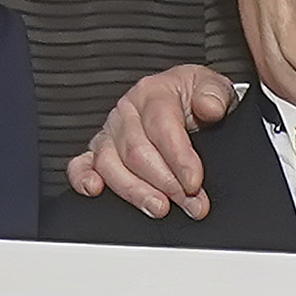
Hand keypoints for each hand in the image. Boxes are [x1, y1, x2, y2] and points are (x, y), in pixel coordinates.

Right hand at [61, 66, 236, 217]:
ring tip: (159, 208)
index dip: (179, 158)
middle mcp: (127, 112)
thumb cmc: (195, 98)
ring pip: (110, 164)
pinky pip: (81, 164)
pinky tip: (95, 190)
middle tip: (191, 204)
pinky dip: (83, 178)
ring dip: (135, 191)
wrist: (185, 102)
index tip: (194, 182)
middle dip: (166, 183)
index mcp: (153, 92)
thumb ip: (215, 94)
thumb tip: (210, 108)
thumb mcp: (214, 88)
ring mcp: (110, 133)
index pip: (162, 126)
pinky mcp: (98, 151)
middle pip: (136, 151)